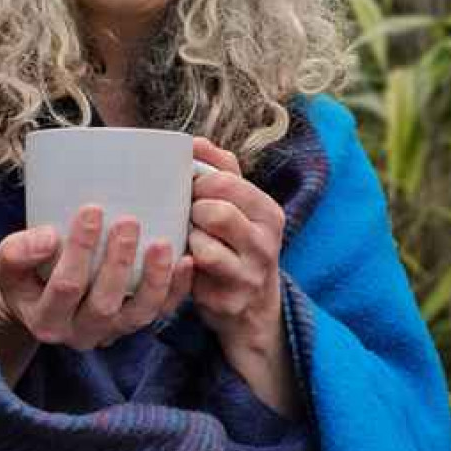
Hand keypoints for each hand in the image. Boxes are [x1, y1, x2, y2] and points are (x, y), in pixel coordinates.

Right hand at [0, 204, 192, 384]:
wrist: (41, 302)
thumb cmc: (25, 275)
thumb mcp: (5, 265)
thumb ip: (15, 253)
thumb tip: (48, 237)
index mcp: (46, 320)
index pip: (65, 287)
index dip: (79, 250)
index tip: (92, 210)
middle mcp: (80, 334)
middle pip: (104, 305)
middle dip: (119, 263)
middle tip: (129, 222)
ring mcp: (112, 333)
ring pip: (139, 315)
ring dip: (154, 280)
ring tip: (163, 244)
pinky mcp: (135, 325)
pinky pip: (161, 312)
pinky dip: (176, 289)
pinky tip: (185, 261)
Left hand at [188, 137, 300, 419]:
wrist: (253, 309)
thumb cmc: (237, 246)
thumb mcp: (240, 206)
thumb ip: (220, 169)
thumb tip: (193, 140)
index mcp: (268, 211)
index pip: (226, 180)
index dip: (197, 184)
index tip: (190, 193)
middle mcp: (266, 242)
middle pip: (216, 211)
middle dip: (192, 213)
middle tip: (187, 219)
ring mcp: (250, 274)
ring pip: (204, 246)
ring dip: (187, 242)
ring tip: (188, 243)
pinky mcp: (230, 300)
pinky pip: (192, 277)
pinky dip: (182, 270)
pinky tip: (186, 269)